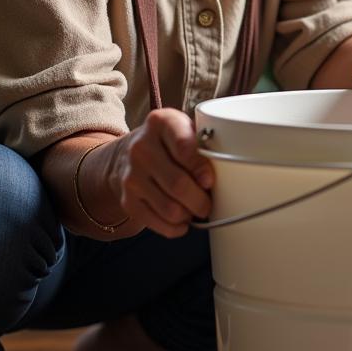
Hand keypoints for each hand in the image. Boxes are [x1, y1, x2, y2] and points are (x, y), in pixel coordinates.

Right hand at [109, 108, 214, 237]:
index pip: (184, 146)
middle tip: (209, 204)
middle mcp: (141, 147)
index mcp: (160, 123)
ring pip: (169, 207)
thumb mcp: (185, 129)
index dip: (201, 167)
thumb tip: (225, 173)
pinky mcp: (126, 199)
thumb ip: (203, 143)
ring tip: (195, 210)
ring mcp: (131, 175)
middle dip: (200, 200)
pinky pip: (155, 222)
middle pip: (178, 183)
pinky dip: (174, 228)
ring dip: (189, 215)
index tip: (210, 180)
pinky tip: (182, 221)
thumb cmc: (168, 142)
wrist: (128, 153)